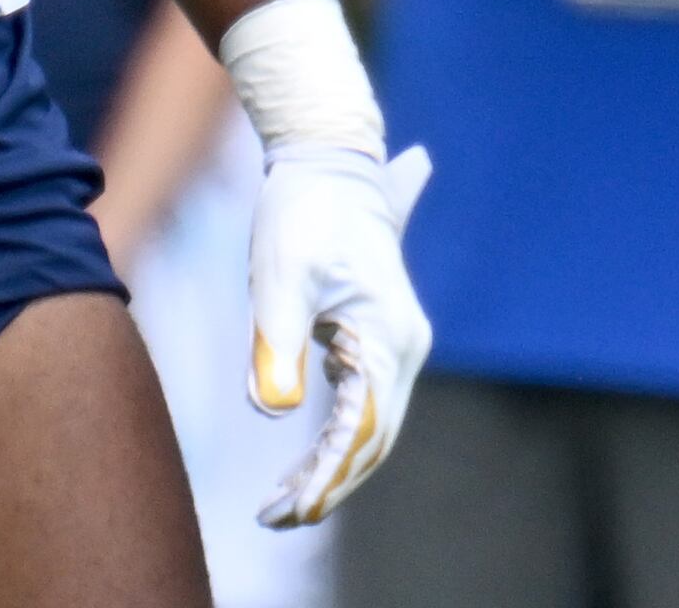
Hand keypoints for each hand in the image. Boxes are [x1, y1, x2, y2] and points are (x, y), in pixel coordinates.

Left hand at [247, 144, 434, 527]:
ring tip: (280, 506)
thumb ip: (275, 342)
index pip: (363, 429)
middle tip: (277, 519)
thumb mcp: (279, 275)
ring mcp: (395, 345)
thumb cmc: (301, 212)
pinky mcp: (377, 341)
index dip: (328, 476)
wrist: (328, 161)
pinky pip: (361, 406)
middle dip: (327, 485)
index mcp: (387, 335)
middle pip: (372, 439)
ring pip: (368, 427)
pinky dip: (333, 440)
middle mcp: (403, 347)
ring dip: (329, 469)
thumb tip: (274, 411)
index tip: (292, 509)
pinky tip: (297, 468)